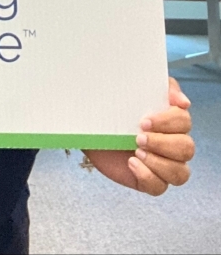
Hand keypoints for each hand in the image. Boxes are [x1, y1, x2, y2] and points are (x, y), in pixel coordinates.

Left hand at [84, 77, 193, 195]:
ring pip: (180, 173)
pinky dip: (147, 177)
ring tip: (136, 152)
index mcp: (171, 121)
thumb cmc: (115, 106)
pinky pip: (159, 187)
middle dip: (162, 143)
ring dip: (159, 163)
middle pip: (186, 148)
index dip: (167, 122)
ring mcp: (163, 165)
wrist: (89, 125)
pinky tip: (131, 163)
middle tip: (138, 138)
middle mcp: (173, 145)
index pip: (184, 122)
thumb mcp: (135, 89)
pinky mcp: (149, 180)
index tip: (143, 121)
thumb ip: (163, 88)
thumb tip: (183, 102)